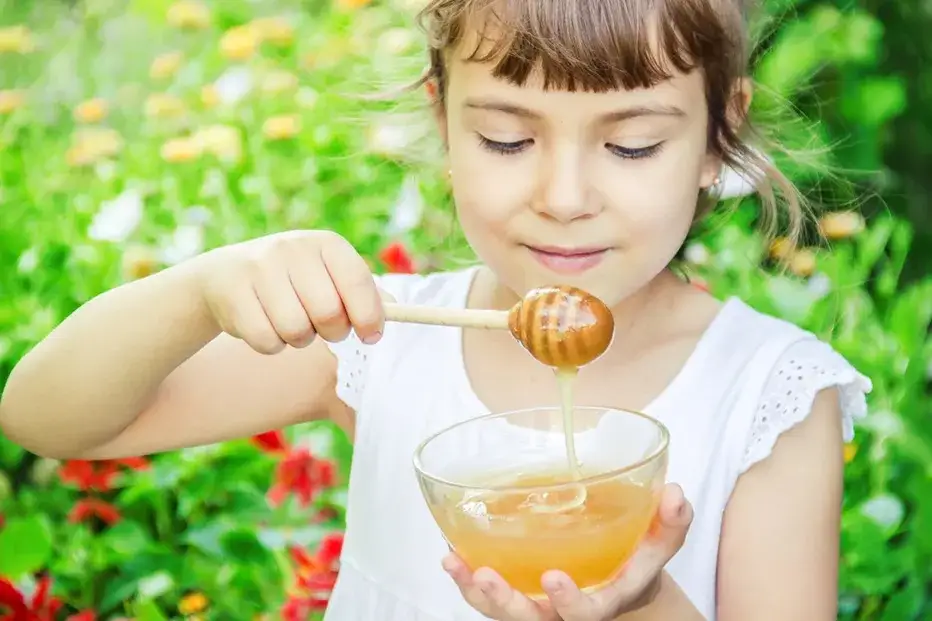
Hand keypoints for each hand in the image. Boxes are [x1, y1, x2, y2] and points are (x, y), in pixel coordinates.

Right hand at [188, 230, 384, 353]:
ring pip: (296, 332)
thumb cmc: (295, 282)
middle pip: (328, 314)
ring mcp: (259, 268)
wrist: (227, 276)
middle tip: (322, 328)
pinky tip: (265, 325)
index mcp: (326, 244)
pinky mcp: (232, 292)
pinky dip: (272, 345)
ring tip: (290, 322)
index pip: (357, 282)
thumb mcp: (329, 277)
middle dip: (331, 333)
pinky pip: (266, 341)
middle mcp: (293, 248)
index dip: (369, 316)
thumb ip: (364, 294)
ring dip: (299, 340)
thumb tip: (395, 311)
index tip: (371, 337)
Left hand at [443, 483, 692, 620]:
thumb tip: (676, 492)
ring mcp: (535, 606)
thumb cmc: (634, 557)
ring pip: (500, 612)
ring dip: (474, 591)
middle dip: (505, 603)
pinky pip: (486, 595)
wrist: (615, 577)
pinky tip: (451, 555)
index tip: (553, 578)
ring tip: (454, 563)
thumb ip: (670, 522)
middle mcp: (561, 611)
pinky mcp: (515, 592)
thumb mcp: (658, 543)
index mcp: (600, 602)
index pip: (585, 616)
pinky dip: (466, 578)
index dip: (568, 603)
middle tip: (487, 576)